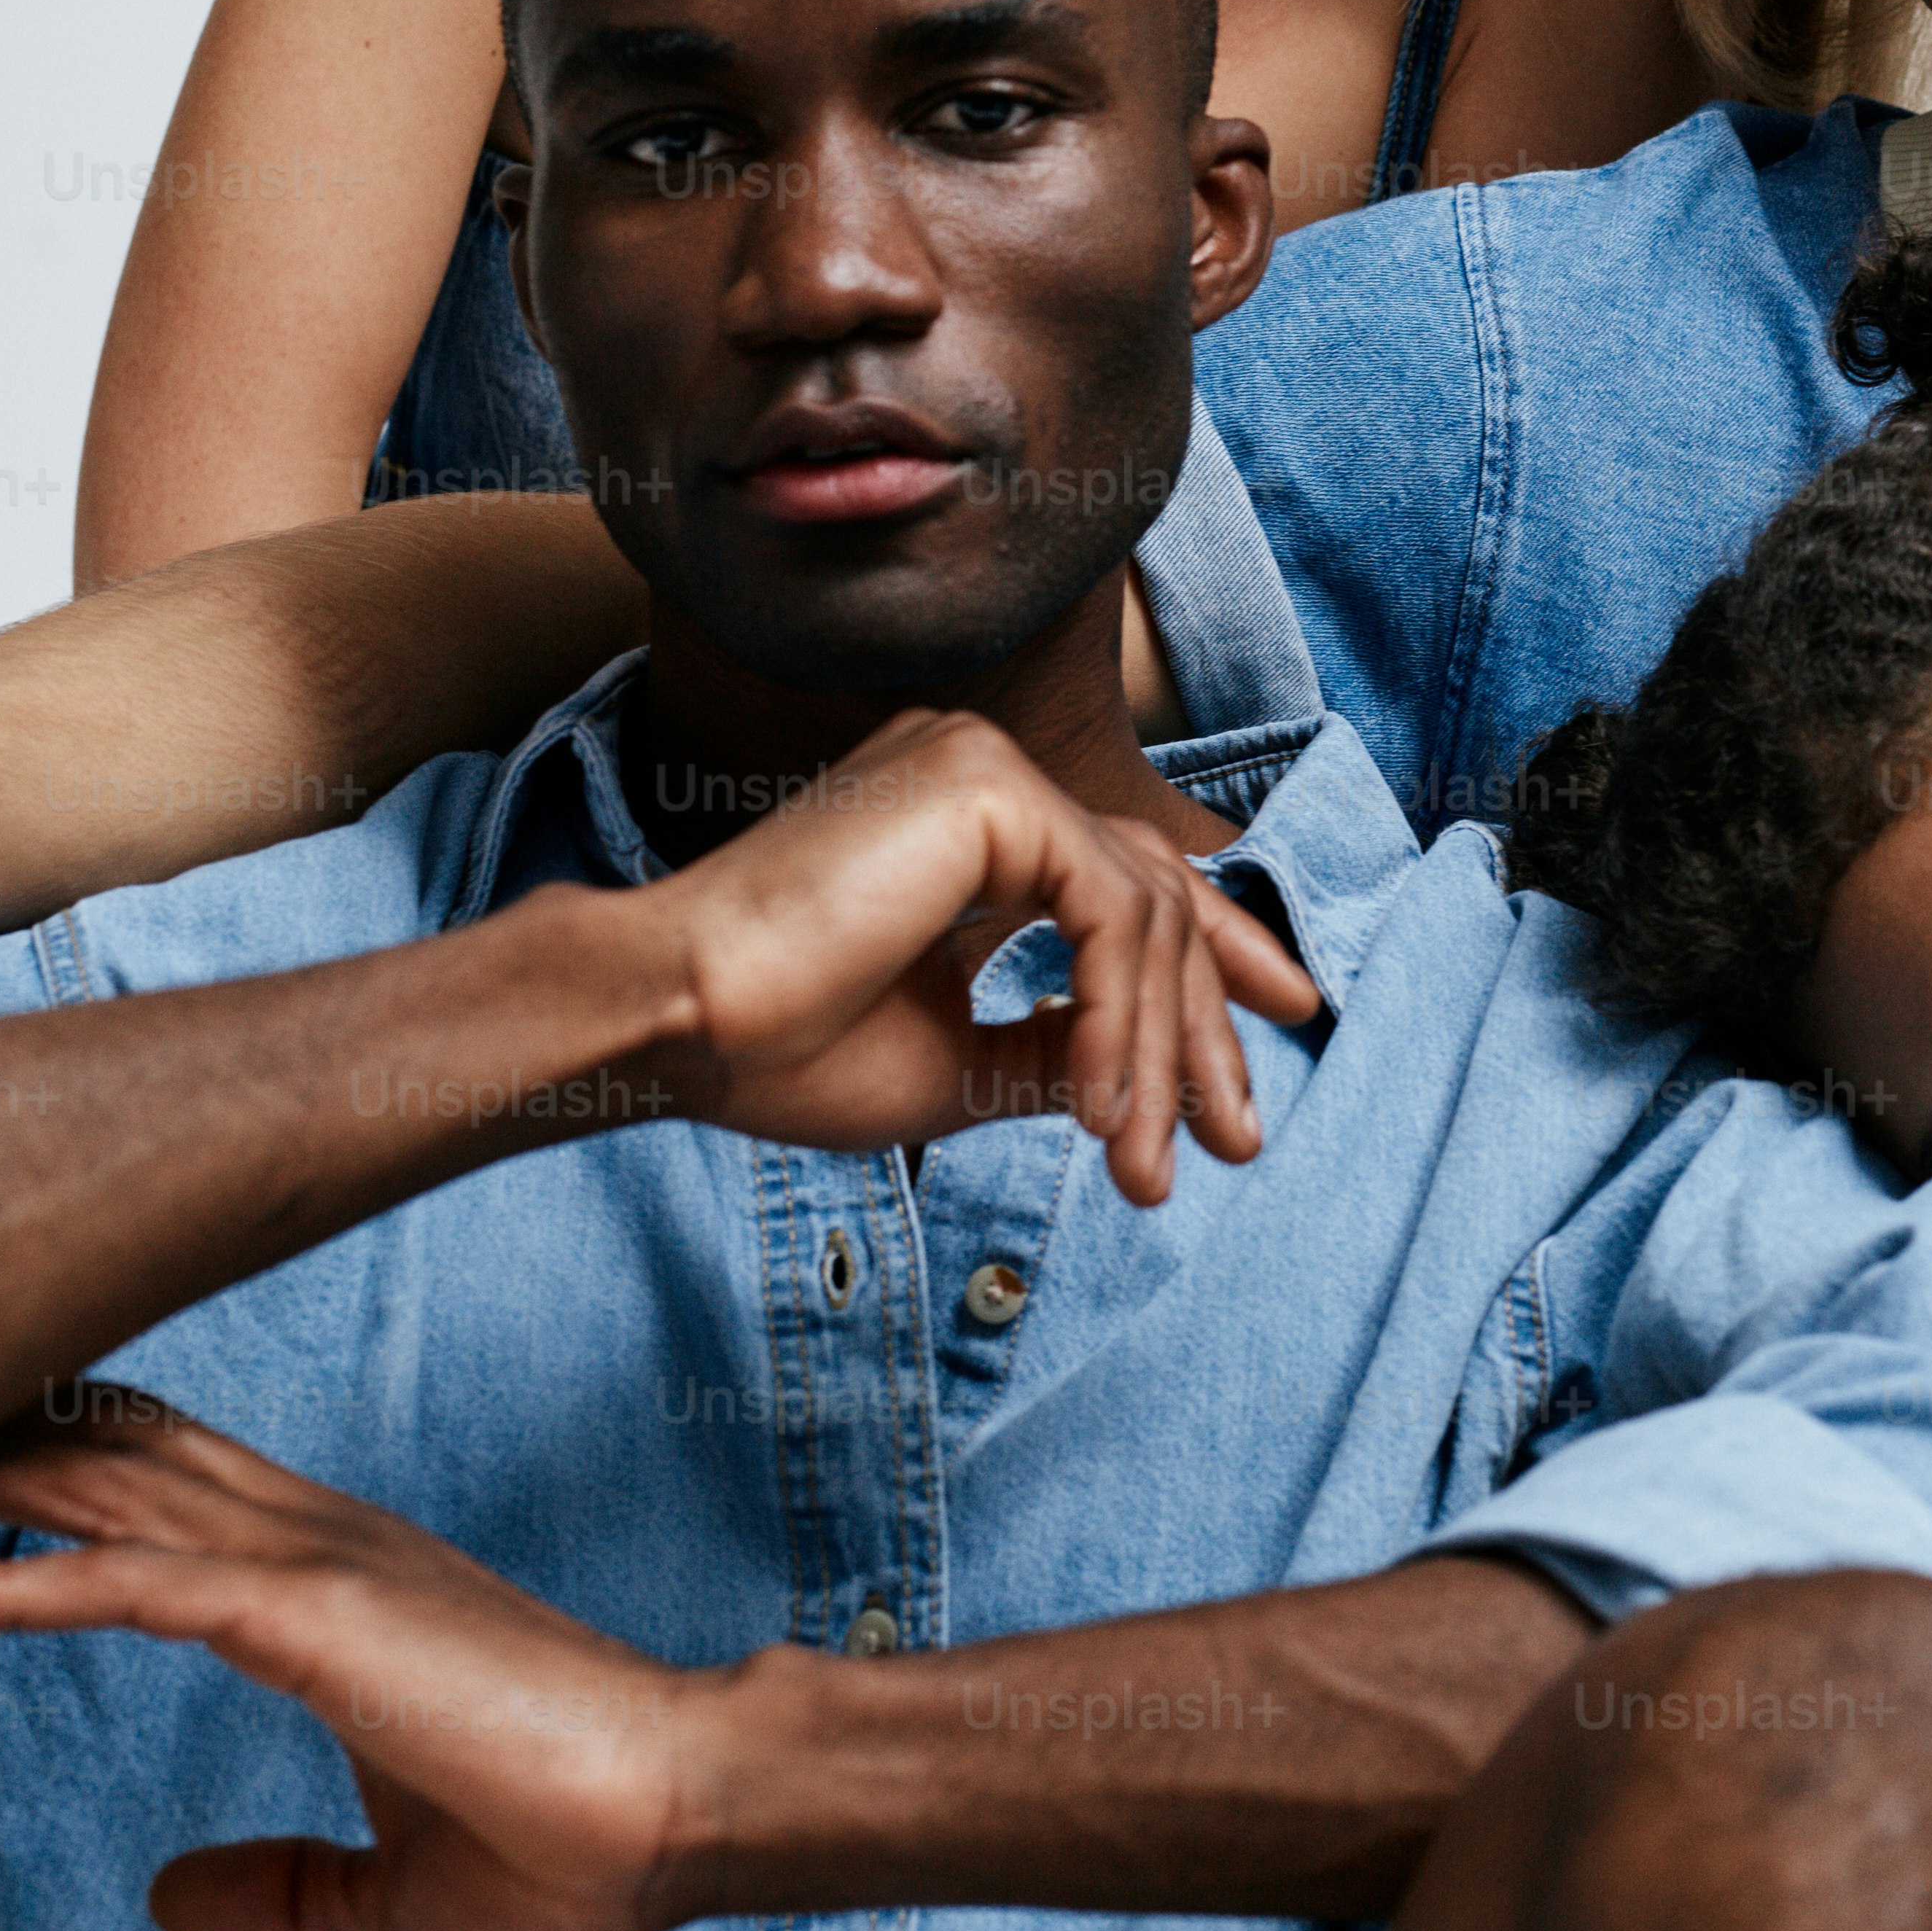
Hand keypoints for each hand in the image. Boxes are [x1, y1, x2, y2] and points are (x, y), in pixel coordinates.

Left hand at [0, 1393, 705, 1930]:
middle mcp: (322, 1547)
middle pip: (125, 1466)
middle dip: (8, 1439)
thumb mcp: (392, 1888)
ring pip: (111, 1499)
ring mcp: (318, 1570)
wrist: (680, 1809)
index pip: (177, 1498)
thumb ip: (282, 1886)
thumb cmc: (568, 1839)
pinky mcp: (313, 1618)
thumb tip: (170, 1897)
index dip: (73, 1462)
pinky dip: (14, 1585)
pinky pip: (130, 1589)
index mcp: (344, 1586)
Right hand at [638, 708, 1322, 1200]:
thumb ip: (1051, 1051)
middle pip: (1157, 892)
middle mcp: (983, 774)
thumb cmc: (777, 1045)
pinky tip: (1101, 1107)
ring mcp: (985, 765)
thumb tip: (1143, 1083)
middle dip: (1208, 1025)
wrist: (673, 1019)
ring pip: (1146, 910)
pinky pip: (1110, 911)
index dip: (1211, 966)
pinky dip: (1121, 1018)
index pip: (1125, 876)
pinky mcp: (988, 784)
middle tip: (1232, 1140)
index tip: (1258, 1062)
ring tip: (1142, 1165)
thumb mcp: (954, 1063)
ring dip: (1160, 1051)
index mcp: (968, 823)